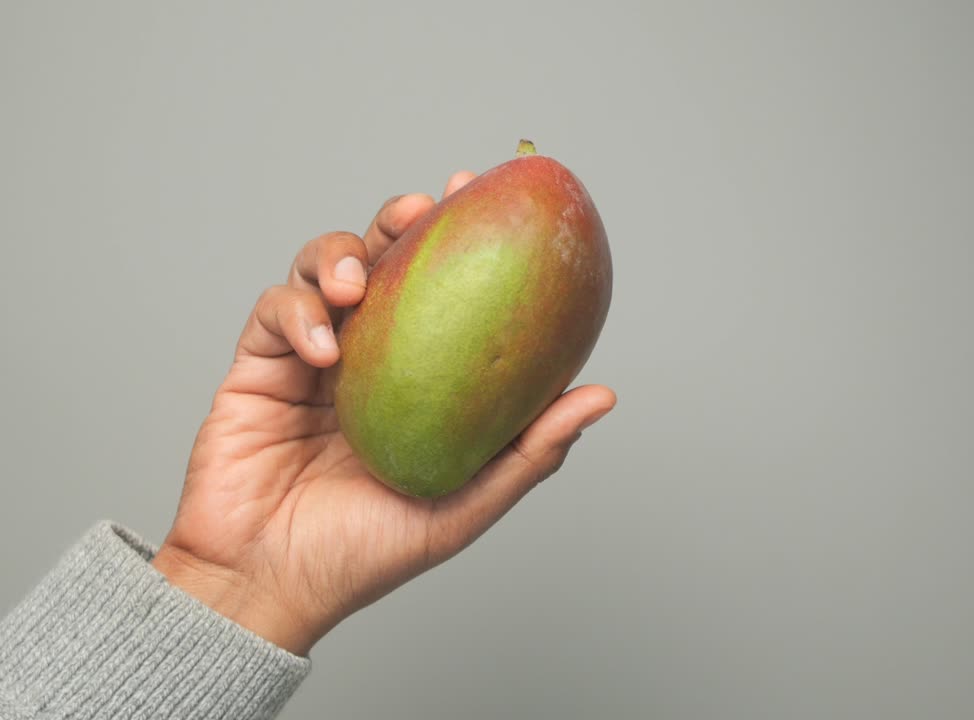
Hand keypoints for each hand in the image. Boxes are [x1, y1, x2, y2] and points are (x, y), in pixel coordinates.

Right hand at [151, 172, 615, 655]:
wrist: (268, 587)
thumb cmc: (366, 555)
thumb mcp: (465, 503)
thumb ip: (529, 450)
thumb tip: (603, 394)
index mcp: (416, 382)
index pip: (444, 294)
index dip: (464, 241)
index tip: (493, 197)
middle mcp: (366, 359)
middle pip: (382, 261)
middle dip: (400, 220)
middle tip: (422, 206)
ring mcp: (309, 360)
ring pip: (320, 270)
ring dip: (338, 257)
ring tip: (355, 283)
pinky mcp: (257, 368)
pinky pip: (274, 314)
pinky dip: (298, 315)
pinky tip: (323, 344)